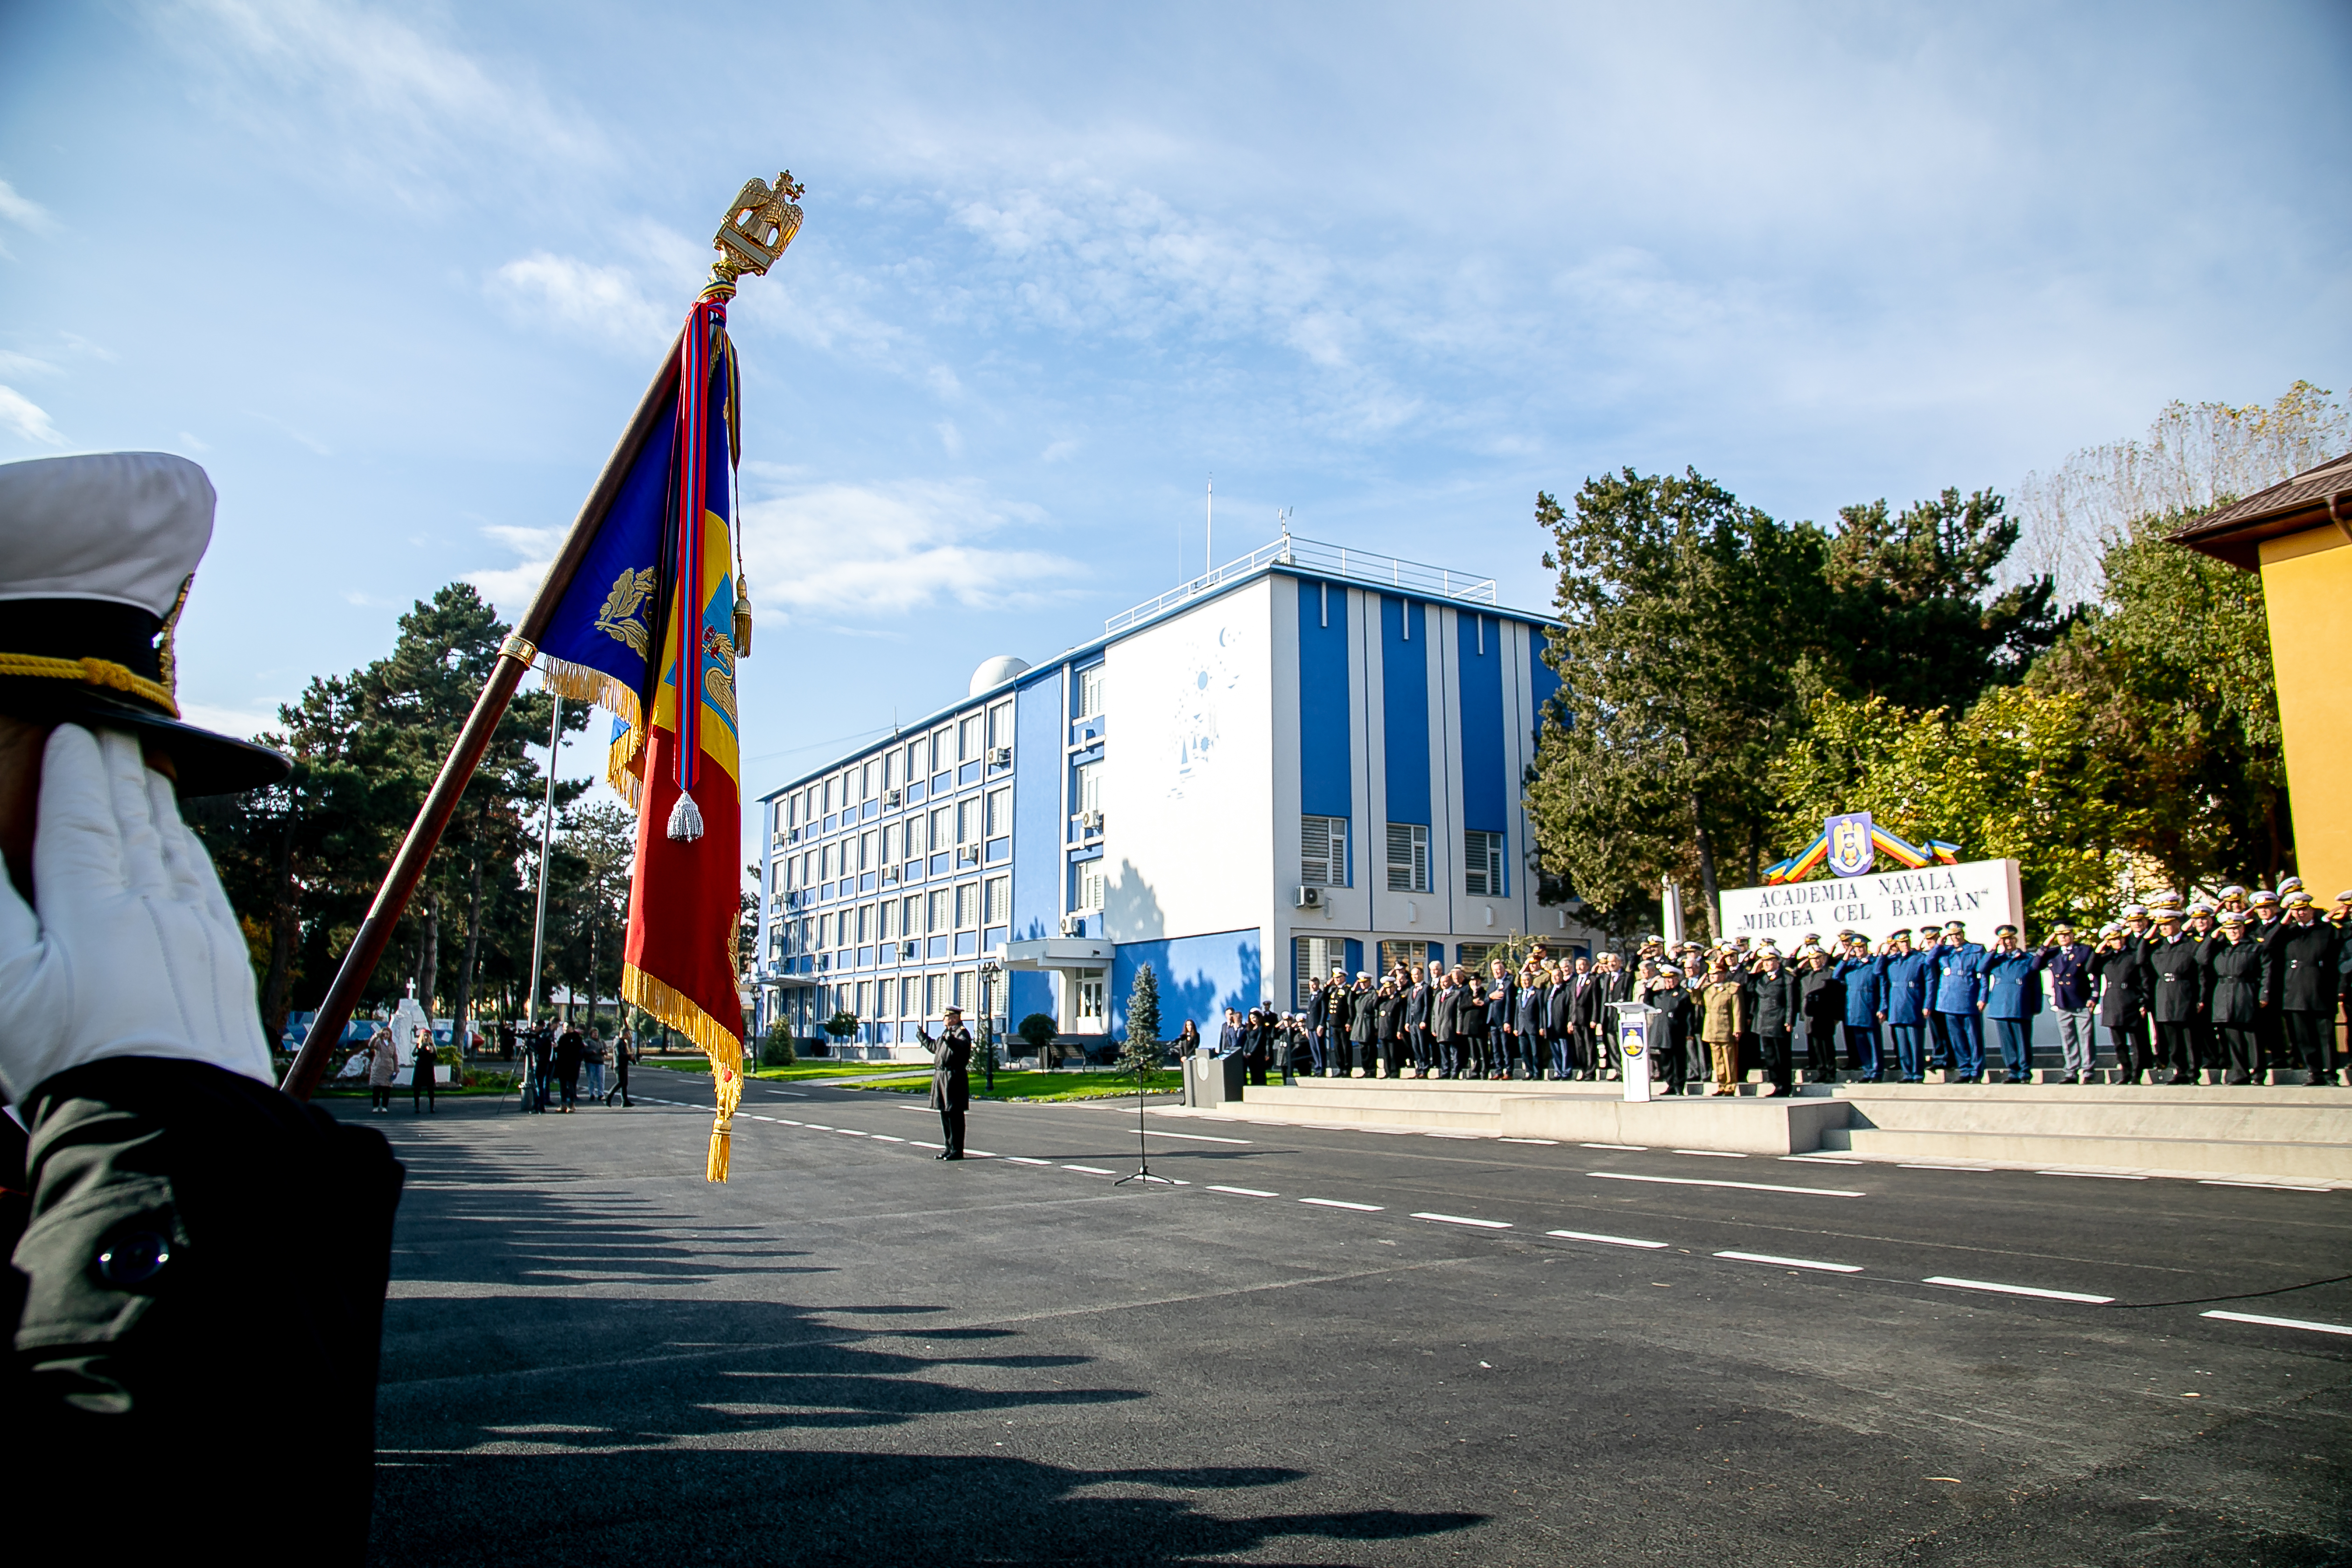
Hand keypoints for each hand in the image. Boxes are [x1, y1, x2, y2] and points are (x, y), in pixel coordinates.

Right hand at [0, 726, 272, 1101]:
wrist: (174, 1123)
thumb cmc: (77, 1062)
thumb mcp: (7, 981)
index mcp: (96, 906)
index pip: (82, 818)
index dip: (76, 771)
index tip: (74, 731)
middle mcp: (157, 908)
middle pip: (135, 821)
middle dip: (121, 771)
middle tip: (115, 731)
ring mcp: (201, 935)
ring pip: (176, 848)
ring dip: (159, 805)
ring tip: (148, 773)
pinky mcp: (229, 966)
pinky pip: (208, 888)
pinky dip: (191, 853)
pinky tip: (185, 846)